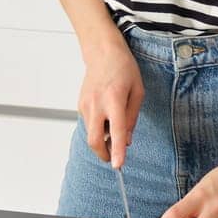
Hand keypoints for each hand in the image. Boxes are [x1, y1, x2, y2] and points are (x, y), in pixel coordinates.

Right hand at [76, 41, 142, 168]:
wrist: (102, 53)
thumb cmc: (124, 69)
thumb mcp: (138, 91)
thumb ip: (132, 117)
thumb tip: (127, 141)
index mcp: (114, 99)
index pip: (116, 130)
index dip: (117, 150)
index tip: (117, 165)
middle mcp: (97, 104)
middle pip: (94, 140)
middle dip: (103, 154)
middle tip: (114, 157)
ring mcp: (85, 105)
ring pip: (91, 133)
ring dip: (102, 138)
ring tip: (113, 121)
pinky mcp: (80, 105)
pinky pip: (89, 124)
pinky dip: (98, 126)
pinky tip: (106, 111)